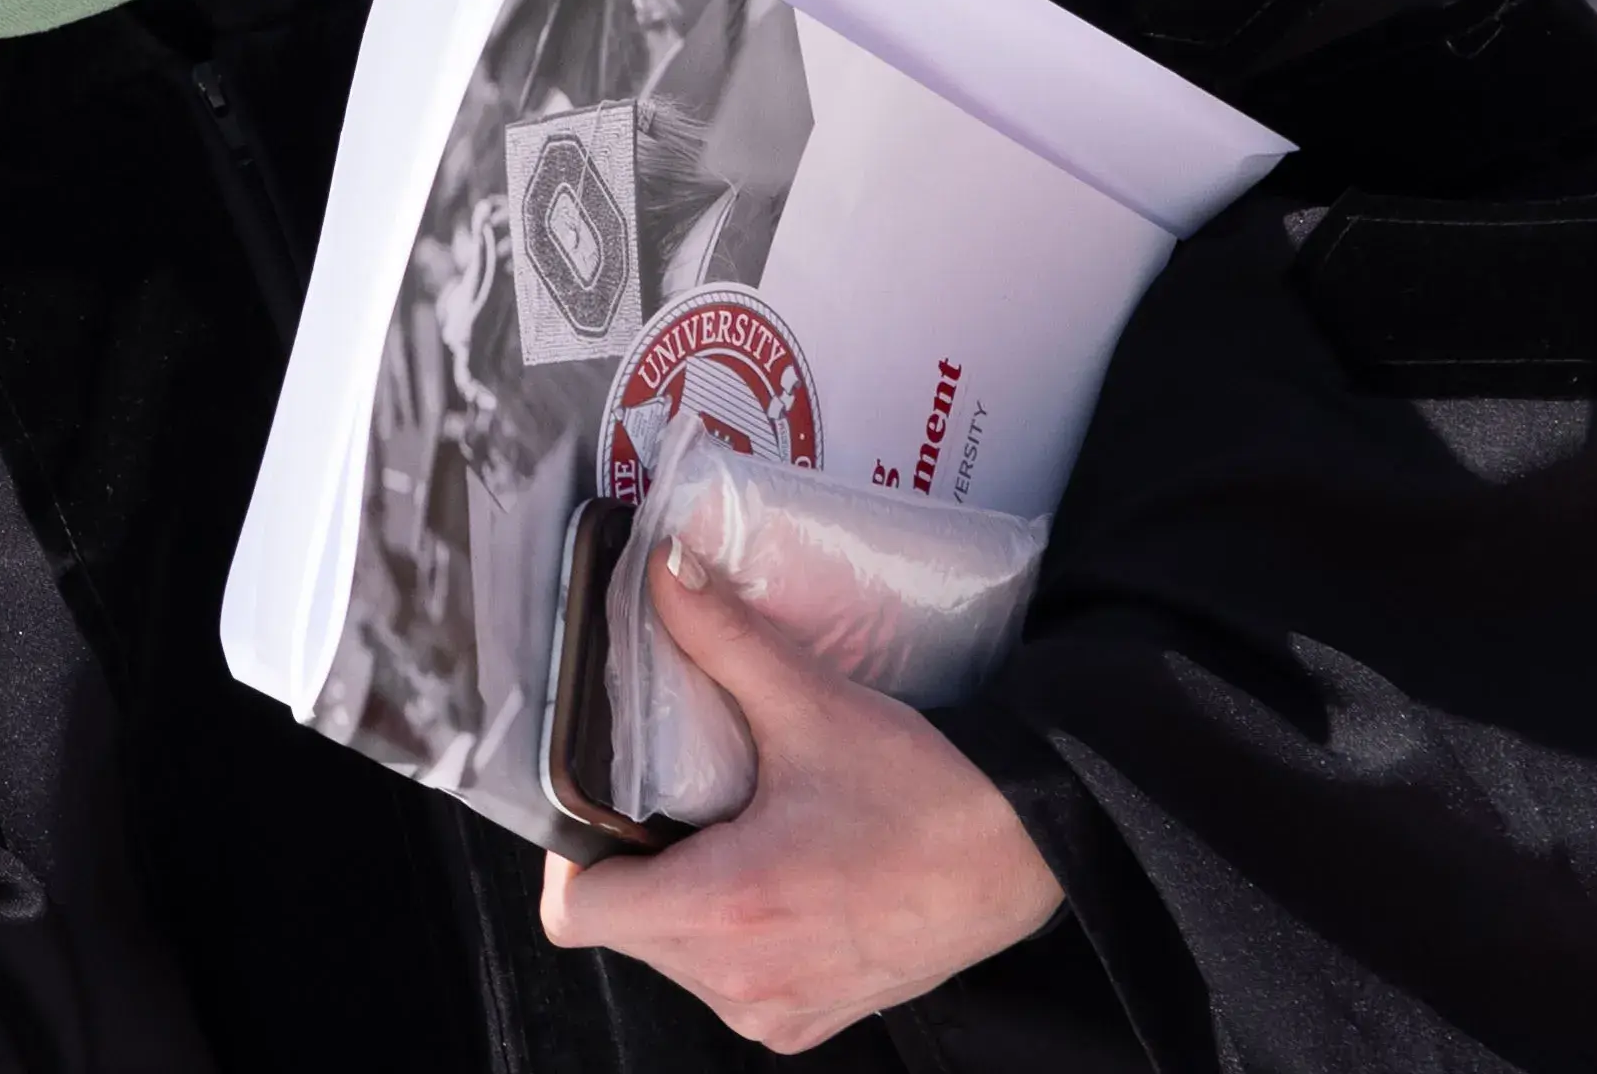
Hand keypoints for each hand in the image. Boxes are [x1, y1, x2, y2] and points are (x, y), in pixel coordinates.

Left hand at [538, 542, 1063, 1051]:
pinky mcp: (803, 1026)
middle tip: (680, 799)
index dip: (572, 854)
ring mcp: (772, 1013)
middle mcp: (738, 979)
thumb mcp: (815, 705)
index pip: (576, 913)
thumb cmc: (928, 793)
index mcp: (725, 908)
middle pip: (621, 929)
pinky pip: (723, 986)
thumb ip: (724, 637)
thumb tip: (662, 570)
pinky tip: (772, 880)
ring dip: (680, 901)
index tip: (604, 803)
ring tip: (731, 834)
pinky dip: (728, 939)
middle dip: (633, 864)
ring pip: (668, 959)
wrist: (1025, 859)